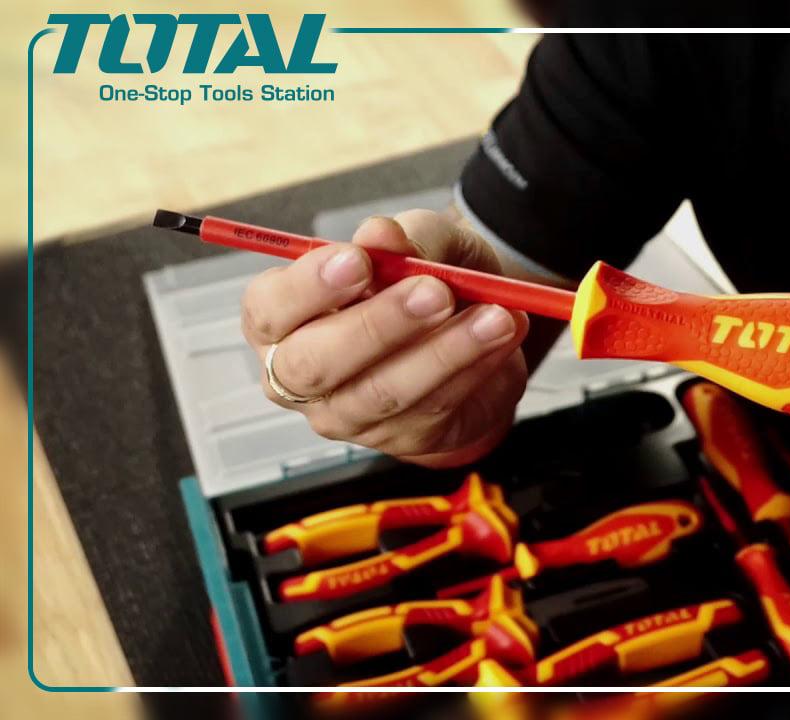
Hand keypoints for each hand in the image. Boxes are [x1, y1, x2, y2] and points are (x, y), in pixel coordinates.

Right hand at [240, 210, 529, 466]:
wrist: (474, 322)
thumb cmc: (424, 276)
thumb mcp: (419, 242)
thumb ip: (401, 238)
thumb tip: (382, 235)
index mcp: (280, 318)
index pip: (269, 309)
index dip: (309, 288)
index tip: (358, 260)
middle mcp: (302, 375)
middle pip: (316, 363)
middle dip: (378, 325)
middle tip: (434, 292)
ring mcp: (350, 415)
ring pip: (386, 391)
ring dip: (446, 351)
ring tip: (493, 316)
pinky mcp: (405, 439)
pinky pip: (438, 406)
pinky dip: (477, 367)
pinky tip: (504, 335)